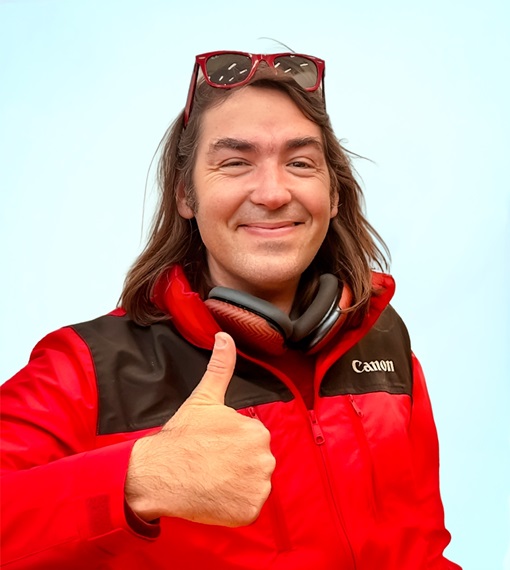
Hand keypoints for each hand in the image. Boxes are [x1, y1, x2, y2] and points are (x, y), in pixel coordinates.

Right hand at [125, 332, 275, 526]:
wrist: (158, 475)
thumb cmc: (180, 436)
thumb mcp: (203, 398)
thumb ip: (221, 367)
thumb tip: (225, 335)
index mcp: (256, 430)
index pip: (252, 439)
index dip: (232, 443)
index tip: (213, 446)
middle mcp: (264, 458)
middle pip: (256, 461)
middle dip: (237, 462)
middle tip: (212, 463)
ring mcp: (257, 487)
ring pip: (254, 483)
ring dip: (238, 483)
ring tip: (213, 479)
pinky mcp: (248, 511)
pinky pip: (248, 506)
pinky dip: (235, 504)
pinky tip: (216, 495)